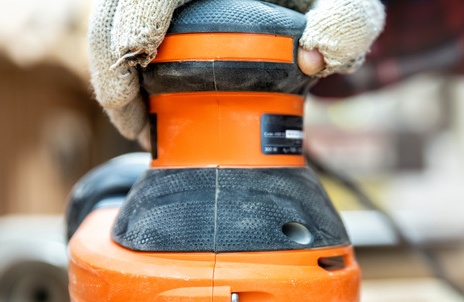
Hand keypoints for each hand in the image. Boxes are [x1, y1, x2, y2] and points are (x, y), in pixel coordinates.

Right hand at [88, 0, 384, 142]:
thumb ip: (346, 24)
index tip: (137, 58)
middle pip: (119, 6)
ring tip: (136, 127)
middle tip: (131, 119)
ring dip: (114, 74)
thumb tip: (312, 58)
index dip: (136, 16)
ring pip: (114, 23)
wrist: (314, 2)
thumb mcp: (350, 6)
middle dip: (112, 62)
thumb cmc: (327, 1)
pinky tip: (142, 110)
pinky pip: (128, 36)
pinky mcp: (165, 17)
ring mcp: (172, 1)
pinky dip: (127, 73)